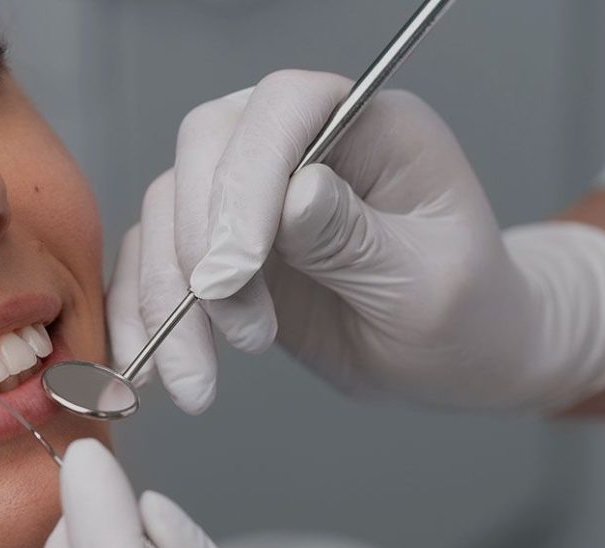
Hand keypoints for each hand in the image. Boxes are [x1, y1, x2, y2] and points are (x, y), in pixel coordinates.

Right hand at [106, 70, 604, 412]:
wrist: (447, 358)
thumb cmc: (464, 311)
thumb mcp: (428, 283)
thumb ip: (357, 237)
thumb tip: (294, 193)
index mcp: (365, 125)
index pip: (282, 110)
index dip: (244, 180)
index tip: (234, 272)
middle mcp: (296, 145)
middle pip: (202, 153)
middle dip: (199, 248)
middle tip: (234, 328)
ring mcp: (247, 196)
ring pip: (164, 216)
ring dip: (166, 301)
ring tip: (201, 380)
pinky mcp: (216, 250)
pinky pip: (152, 267)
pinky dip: (140, 318)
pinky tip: (152, 371)